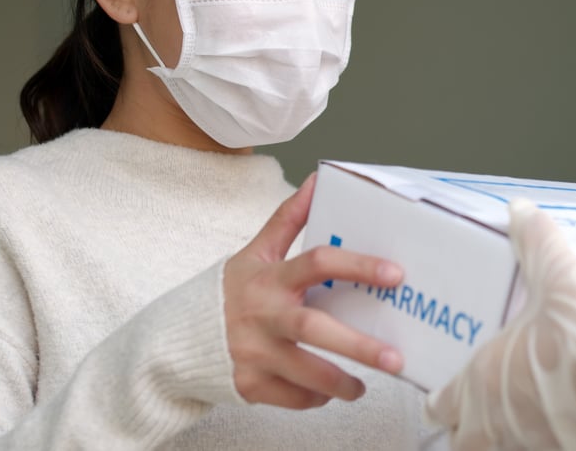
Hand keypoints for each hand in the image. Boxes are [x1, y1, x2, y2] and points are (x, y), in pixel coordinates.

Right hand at [223, 173, 405, 408]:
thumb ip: (289, 218)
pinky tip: (328, 391)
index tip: (395, 274)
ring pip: (306, 372)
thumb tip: (318, 179)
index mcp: (270, 278)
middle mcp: (262, 315)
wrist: (180, 337)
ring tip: (364, 386)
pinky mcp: (248, 384)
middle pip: (313, 327)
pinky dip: (314, 397)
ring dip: (340, 382)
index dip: (358, 265)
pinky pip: (292, 396)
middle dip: (357, 345)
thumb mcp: (257, 252)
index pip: (318, 262)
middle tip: (395, 358)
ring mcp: (253, 352)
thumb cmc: (232, 292)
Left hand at [427, 199, 575, 449]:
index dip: (446, 396)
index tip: (457, 388)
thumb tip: (522, 213)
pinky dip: (540, 443)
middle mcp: (491, 427)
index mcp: (479, 383)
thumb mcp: (560, 279)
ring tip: (533, 416)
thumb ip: (536, 244)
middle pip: (461, 441)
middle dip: (471, 427)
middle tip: (493, 407)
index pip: (438, 405)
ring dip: (506, 438)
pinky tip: (564, 428)